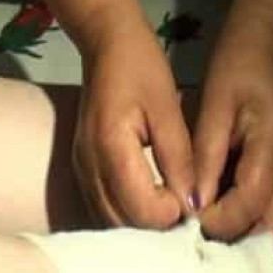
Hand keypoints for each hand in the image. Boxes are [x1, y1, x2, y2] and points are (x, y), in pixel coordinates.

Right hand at [74, 30, 194, 227]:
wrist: (105, 46)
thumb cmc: (141, 69)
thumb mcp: (168, 109)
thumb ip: (179, 159)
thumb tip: (192, 204)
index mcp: (112, 148)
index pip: (141, 210)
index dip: (171, 214)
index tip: (190, 197)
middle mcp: (88, 166)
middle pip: (121, 223)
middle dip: (156, 227)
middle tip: (184, 210)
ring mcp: (80, 169)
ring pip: (107, 220)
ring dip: (139, 225)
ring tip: (168, 210)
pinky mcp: (80, 169)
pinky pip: (100, 207)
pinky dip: (123, 215)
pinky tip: (146, 206)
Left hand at [194, 44, 272, 244]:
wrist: (257, 57)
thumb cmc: (232, 79)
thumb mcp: (212, 110)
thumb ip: (204, 157)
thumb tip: (193, 202)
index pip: (251, 201)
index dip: (218, 219)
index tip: (187, 220)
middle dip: (235, 241)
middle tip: (195, 241)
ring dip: (241, 239)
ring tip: (202, 239)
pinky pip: (270, 215)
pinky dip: (245, 227)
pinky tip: (214, 225)